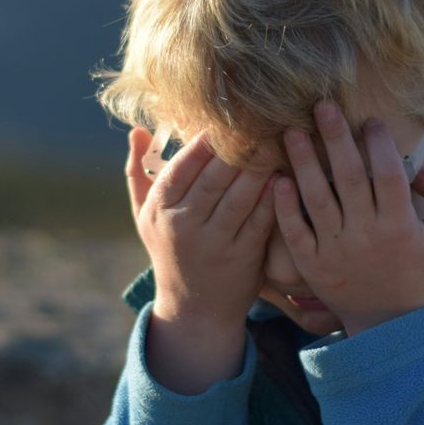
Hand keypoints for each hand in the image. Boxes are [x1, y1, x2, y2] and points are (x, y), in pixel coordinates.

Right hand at [126, 127, 277, 332]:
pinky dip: (273, 194)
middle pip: (215, 175)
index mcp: (160, 209)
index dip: (205, 139)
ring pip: (241, 194)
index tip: (225, 115)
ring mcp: (215, 242)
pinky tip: (285, 172)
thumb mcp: (144, 216)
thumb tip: (138, 130)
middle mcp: (184, 225)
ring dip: (260, 164)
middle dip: (238, 144)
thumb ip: (139, 173)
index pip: (183, 165)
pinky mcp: (243, 255)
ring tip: (275, 137)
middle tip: (259, 116)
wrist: (194, 310)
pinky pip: (261, 218)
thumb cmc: (169, 251)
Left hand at [272, 99, 423, 335]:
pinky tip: (278, 178)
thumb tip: (421, 166)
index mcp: (400, 225)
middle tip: (322, 105)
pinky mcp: (312, 265)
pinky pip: (295, 231)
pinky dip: (284, 205)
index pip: (389, 174)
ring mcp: (335, 250)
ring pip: (316, 199)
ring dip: (304, 163)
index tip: (371, 120)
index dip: (380, 144)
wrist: (392, 326)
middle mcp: (366, 235)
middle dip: (336, 138)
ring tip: (291, 131)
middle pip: (349, 177)